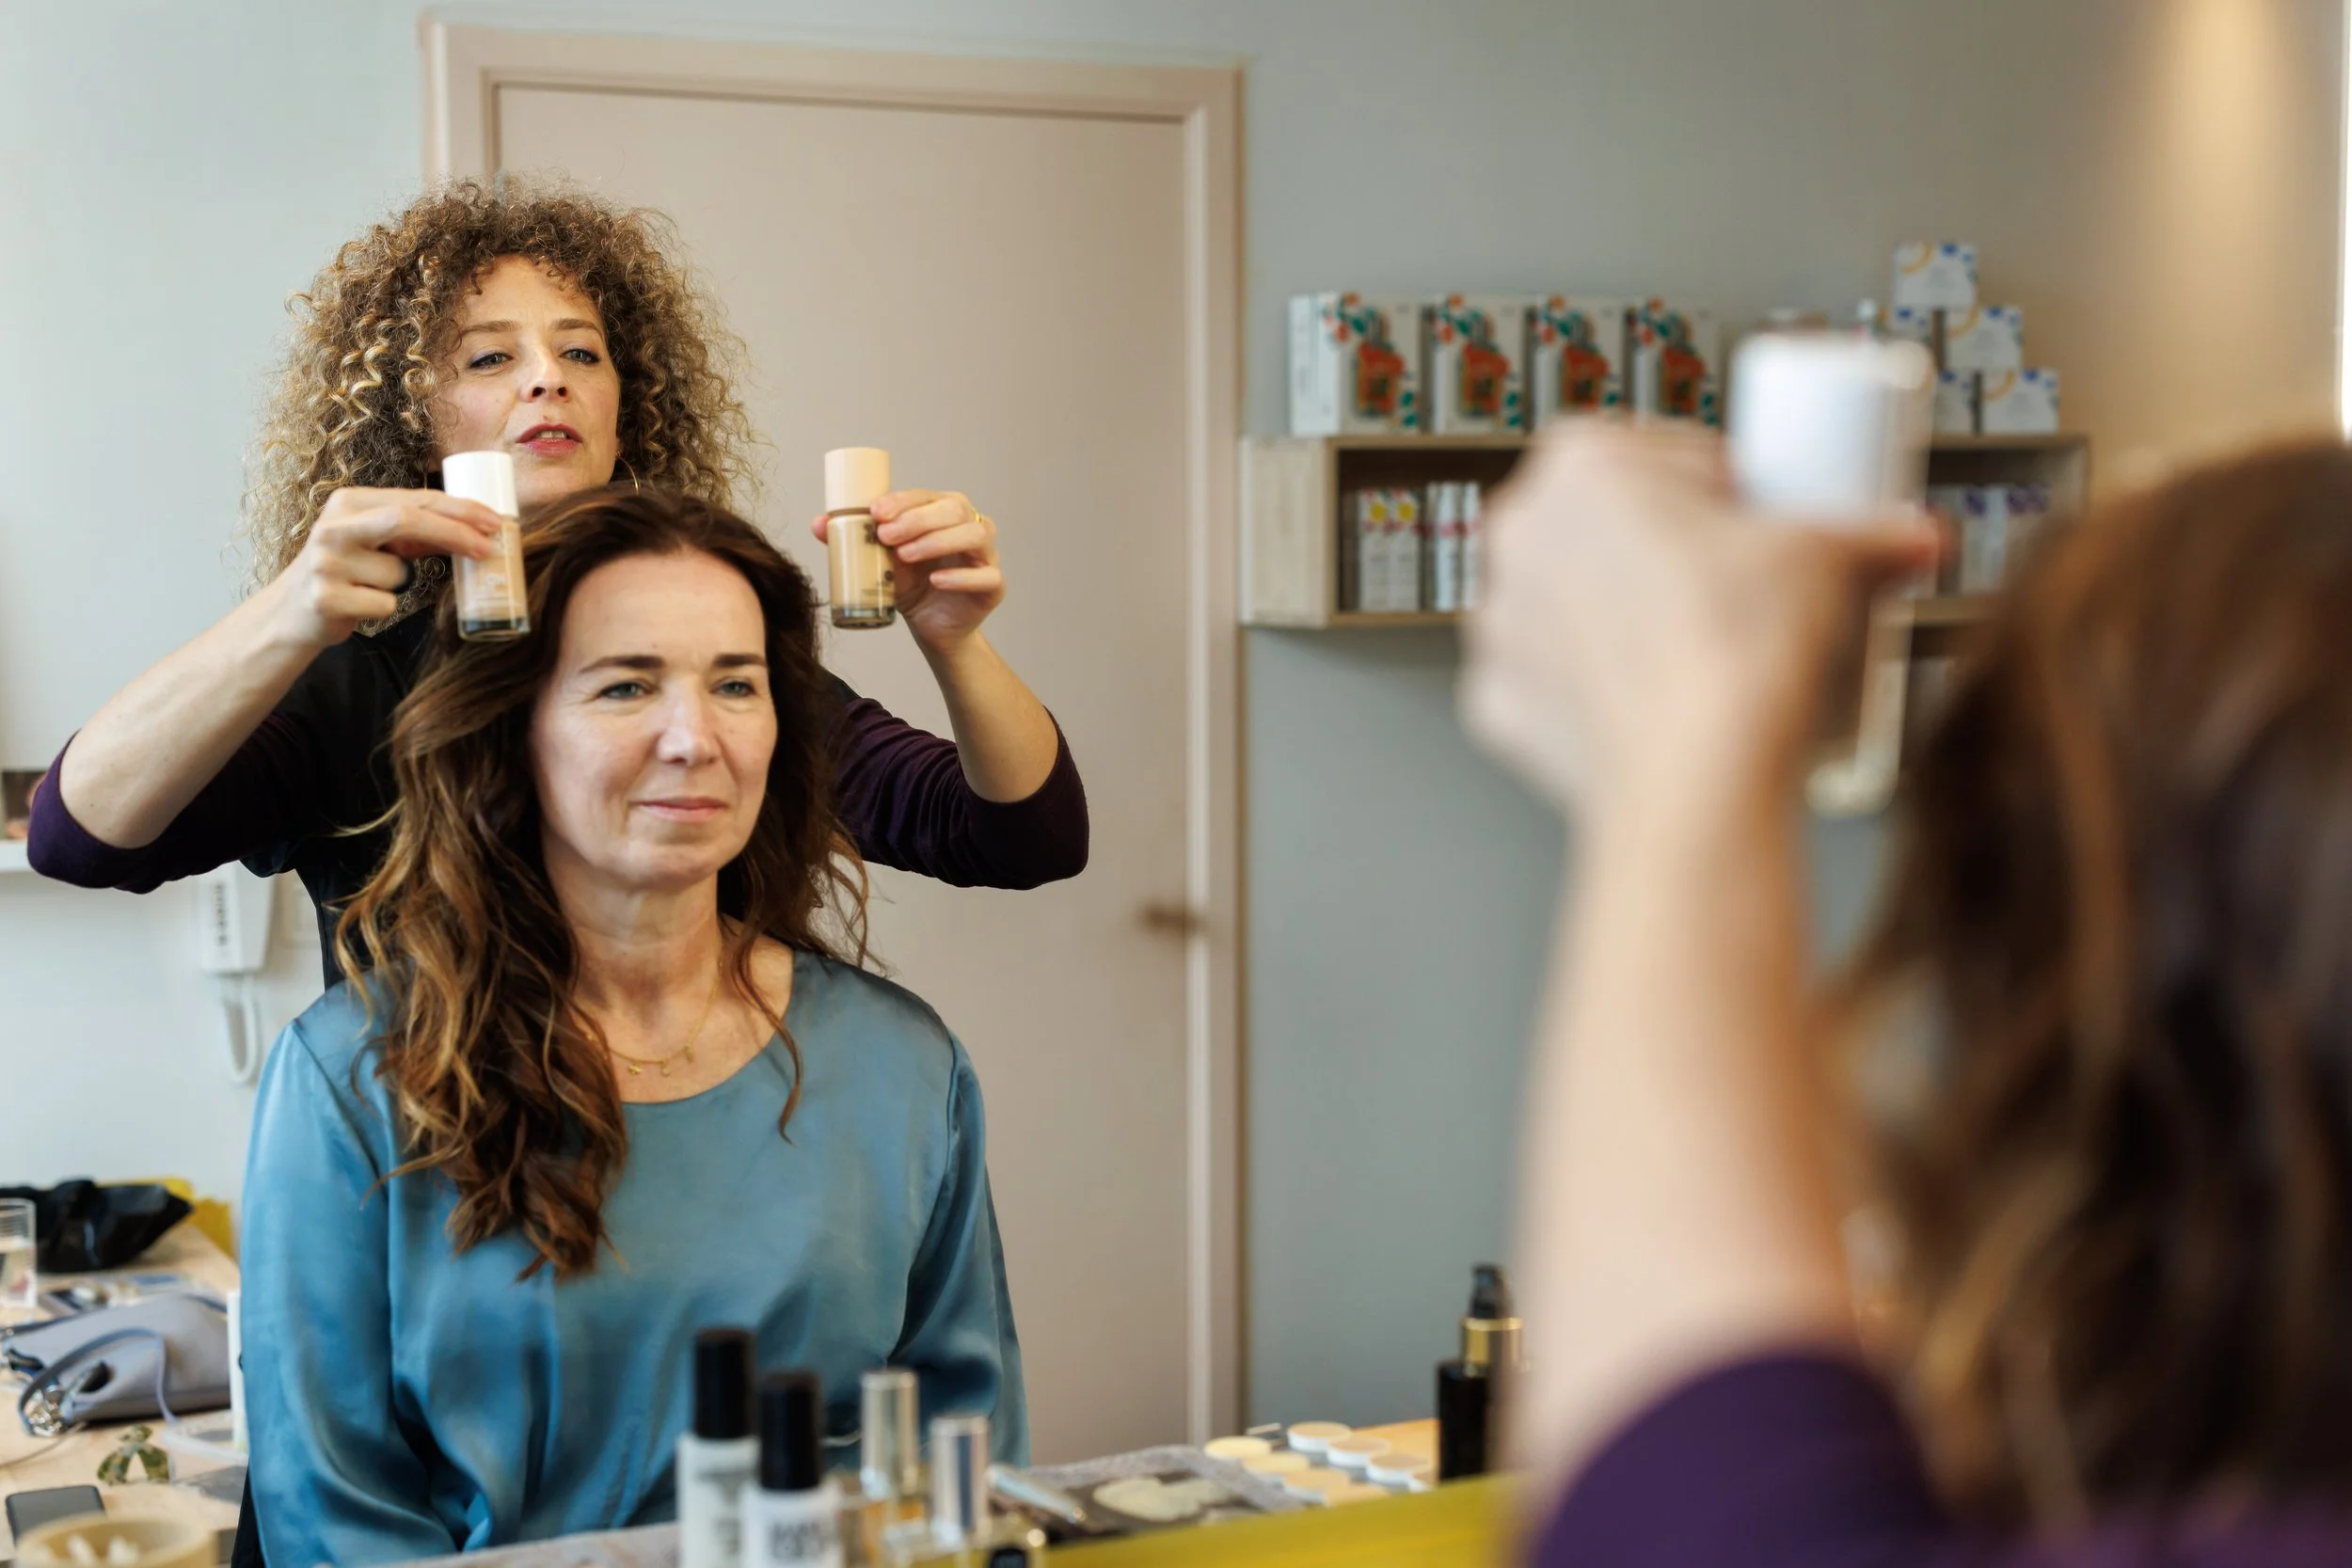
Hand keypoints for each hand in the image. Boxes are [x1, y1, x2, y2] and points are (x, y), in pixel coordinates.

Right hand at [262, 487, 502, 649]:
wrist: (291, 611)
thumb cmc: (344, 570)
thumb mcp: (374, 541)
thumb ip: (416, 531)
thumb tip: (475, 528)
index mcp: (348, 503)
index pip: (414, 499)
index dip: (459, 509)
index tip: (495, 522)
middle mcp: (334, 527)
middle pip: (406, 519)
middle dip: (454, 532)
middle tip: (488, 548)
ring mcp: (326, 562)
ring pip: (400, 574)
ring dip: (401, 585)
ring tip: (368, 586)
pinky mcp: (326, 598)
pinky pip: (385, 604)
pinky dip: (383, 608)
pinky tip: (356, 605)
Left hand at [813, 488, 1003, 649]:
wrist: (932, 626)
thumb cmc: (911, 585)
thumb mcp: (880, 561)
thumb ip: (853, 541)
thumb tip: (817, 524)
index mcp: (945, 511)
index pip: (927, 496)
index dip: (902, 501)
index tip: (875, 512)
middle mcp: (971, 526)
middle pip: (954, 509)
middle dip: (917, 520)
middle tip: (886, 536)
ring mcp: (986, 555)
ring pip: (975, 535)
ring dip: (938, 541)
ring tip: (906, 556)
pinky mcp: (994, 585)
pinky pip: (985, 575)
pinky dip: (960, 577)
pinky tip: (935, 580)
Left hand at [1460, 423, 1937, 813]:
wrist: (1696, 779)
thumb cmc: (1738, 650)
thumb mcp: (1827, 555)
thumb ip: (1878, 531)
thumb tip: (1916, 536)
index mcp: (1582, 464)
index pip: (1671, 453)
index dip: (1727, 485)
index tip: (1760, 521)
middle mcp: (1521, 532)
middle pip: (1615, 522)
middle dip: (1675, 546)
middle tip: (1743, 586)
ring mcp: (1501, 619)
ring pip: (1579, 599)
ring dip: (1630, 614)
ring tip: (1704, 646)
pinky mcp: (1500, 698)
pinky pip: (1554, 677)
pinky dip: (1598, 686)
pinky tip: (1654, 699)